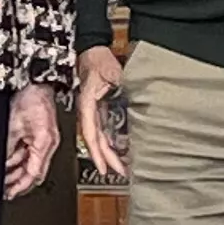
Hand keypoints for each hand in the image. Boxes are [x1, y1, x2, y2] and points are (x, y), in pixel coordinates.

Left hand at [3, 85, 60, 198]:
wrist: (36, 81)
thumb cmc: (31, 96)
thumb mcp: (13, 125)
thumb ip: (9, 147)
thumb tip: (3, 164)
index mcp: (45, 143)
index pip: (34, 173)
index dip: (20, 186)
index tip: (9, 193)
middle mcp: (47, 144)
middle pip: (33, 172)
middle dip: (18, 182)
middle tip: (4, 189)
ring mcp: (44, 140)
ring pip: (30, 164)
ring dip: (16, 171)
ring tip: (2, 177)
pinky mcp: (39, 135)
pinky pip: (29, 153)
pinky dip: (18, 159)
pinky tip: (7, 163)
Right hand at [73, 44, 128, 181]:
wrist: (92, 52)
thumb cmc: (98, 61)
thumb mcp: (112, 72)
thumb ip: (122, 86)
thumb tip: (135, 99)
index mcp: (88, 106)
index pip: (91, 134)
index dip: (97, 153)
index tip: (105, 167)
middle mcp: (89, 112)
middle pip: (96, 141)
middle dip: (107, 158)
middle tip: (120, 172)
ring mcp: (94, 112)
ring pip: (100, 137)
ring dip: (109, 152)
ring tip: (121, 167)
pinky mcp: (101, 109)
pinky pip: (105, 129)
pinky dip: (112, 142)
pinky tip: (121, 149)